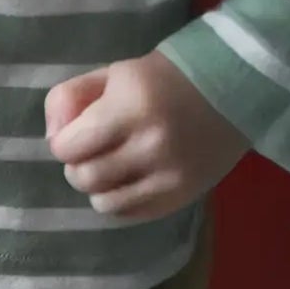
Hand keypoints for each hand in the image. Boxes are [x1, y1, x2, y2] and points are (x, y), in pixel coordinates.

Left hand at [45, 51, 249, 220]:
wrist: (238, 83)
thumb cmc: (165, 78)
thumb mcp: (114, 74)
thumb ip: (70, 99)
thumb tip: (51, 138)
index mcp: (131, 105)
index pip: (66, 148)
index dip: (64, 142)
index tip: (76, 133)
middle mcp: (151, 143)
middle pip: (83, 178)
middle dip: (78, 165)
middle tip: (94, 150)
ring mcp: (169, 174)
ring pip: (102, 203)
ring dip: (98, 187)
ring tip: (113, 165)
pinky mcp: (182, 196)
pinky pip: (129, 214)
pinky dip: (120, 200)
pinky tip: (131, 179)